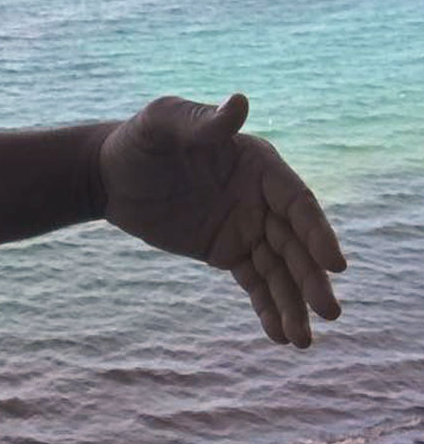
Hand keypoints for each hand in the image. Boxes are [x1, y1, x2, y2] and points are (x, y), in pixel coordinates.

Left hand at [98, 94, 346, 347]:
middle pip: (295, 243)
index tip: (334, 266)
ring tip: (303, 341)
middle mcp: (261, 198)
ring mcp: (247, 226)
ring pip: (279, 269)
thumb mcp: (164, 122)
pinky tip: (280, 336)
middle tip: (330, 313)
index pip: (296, 202)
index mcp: (258, 165)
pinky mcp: (226, 251)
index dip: (317, 233)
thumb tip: (239, 103)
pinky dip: (268, 307)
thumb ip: (202, 121)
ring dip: (294, 303)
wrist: (108, 174)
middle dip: (312, 279)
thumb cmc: (140, 139)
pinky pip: (254, 281)